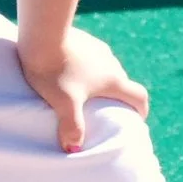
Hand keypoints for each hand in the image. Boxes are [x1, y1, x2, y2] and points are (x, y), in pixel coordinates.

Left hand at [19, 29, 148, 152]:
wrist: (41, 32)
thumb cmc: (53, 71)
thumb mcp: (63, 103)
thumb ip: (71, 127)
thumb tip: (73, 149)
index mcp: (113, 79)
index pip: (139, 96)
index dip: (141, 110)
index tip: (136, 120)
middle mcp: (111, 62)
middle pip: (122, 82)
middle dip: (117, 97)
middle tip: (104, 110)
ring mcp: (98, 48)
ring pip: (106, 68)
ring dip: (100, 81)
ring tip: (83, 92)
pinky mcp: (83, 38)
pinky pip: (91, 56)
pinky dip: (86, 67)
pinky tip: (68, 70)